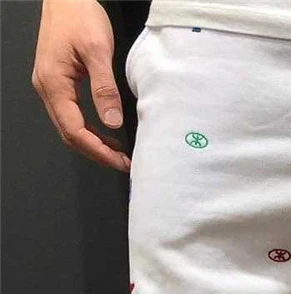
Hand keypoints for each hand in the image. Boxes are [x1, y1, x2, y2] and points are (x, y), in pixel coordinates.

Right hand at [32, 0, 130, 171]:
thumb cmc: (79, 15)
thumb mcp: (97, 50)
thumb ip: (104, 88)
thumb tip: (112, 122)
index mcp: (54, 83)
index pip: (74, 130)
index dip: (98, 150)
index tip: (120, 160)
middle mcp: (47, 88)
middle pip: (69, 134)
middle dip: (96, 152)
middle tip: (123, 162)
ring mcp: (50, 86)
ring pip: (69, 127)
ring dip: (93, 143)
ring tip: (118, 153)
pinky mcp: (58, 82)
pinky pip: (72, 115)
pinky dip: (89, 129)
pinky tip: (107, 133)